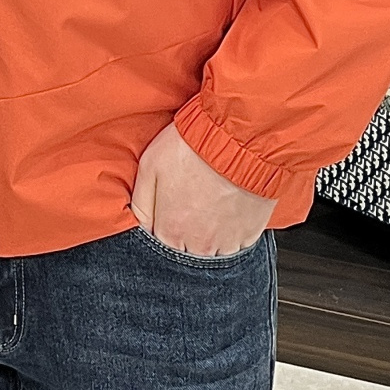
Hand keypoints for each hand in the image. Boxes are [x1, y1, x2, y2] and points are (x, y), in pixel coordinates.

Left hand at [131, 123, 275, 256]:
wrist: (237, 138)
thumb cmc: (192, 148)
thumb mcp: (149, 166)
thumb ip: (140, 204)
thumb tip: (139, 225)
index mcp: (170, 232)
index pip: (159, 246)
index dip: (163, 225)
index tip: (168, 209)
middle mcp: (198, 246)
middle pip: (185, 251)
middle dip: (184, 232)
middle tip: (190, 202)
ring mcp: (227, 243)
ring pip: (211, 251)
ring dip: (208, 235)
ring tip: (210, 204)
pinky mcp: (250, 235)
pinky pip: (236, 245)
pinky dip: (231, 232)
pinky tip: (228, 209)